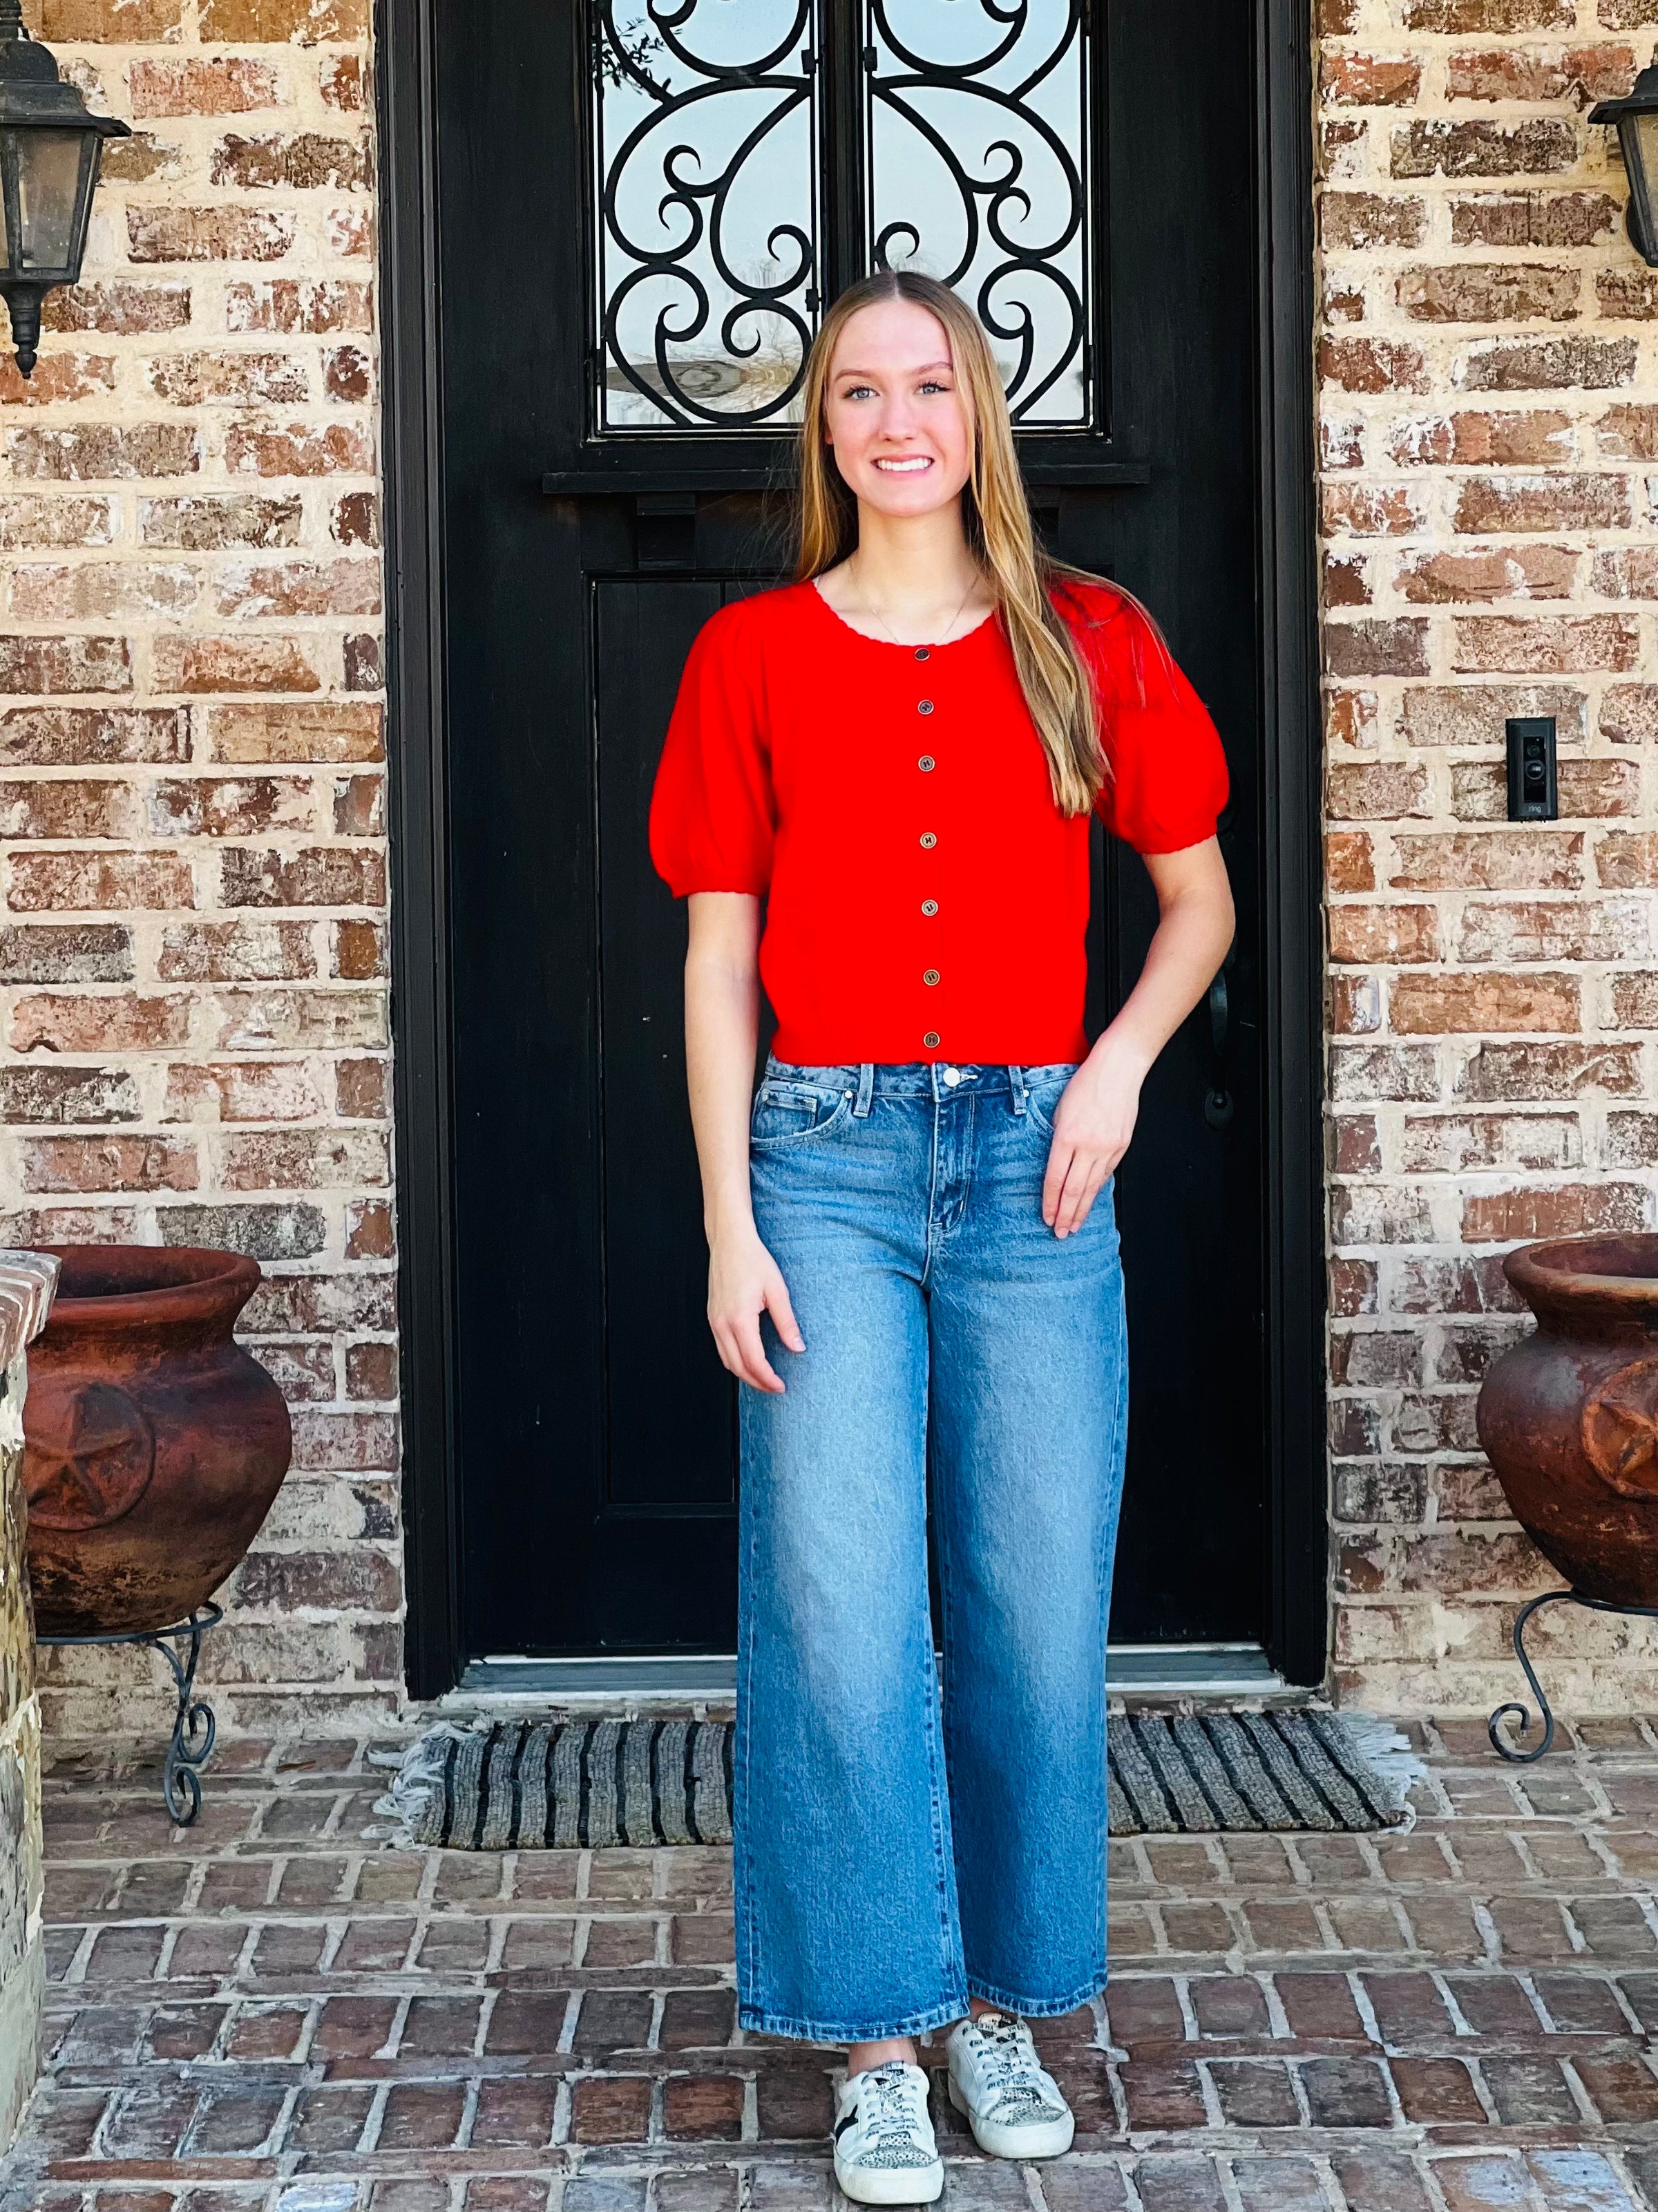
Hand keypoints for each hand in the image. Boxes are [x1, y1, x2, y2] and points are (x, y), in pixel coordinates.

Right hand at [707, 1218, 803, 1391]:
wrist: (729, 1241)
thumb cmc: (754, 1261)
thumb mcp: (777, 1290)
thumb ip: (787, 1322)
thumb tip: (798, 1348)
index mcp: (739, 1319)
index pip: (753, 1361)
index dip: (768, 1378)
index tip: (782, 1386)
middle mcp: (722, 1324)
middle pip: (737, 1367)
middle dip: (757, 1382)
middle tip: (776, 1388)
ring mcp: (713, 1321)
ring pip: (726, 1360)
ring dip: (745, 1374)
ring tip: (764, 1379)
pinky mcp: (712, 1317)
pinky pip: (721, 1348)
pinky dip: (735, 1361)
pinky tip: (749, 1361)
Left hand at [1040, 1038, 1148, 1238]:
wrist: (1118, 1070)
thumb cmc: (1085, 1084)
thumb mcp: (1060, 1110)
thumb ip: (1058, 1139)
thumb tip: (1057, 1162)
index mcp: (1067, 1136)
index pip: (1055, 1178)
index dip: (1050, 1201)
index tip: (1046, 1217)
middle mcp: (1088, 1146)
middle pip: (1074, 1190)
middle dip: (1066, 1214)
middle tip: (1059, 1233)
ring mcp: (1108, 1148)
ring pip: (1093, 1187)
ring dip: (1082, 1209)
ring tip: (1074, 1226)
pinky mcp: (1121, 1146)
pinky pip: (1106, 1174)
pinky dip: (1096, 1190)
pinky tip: (1090, 1201)